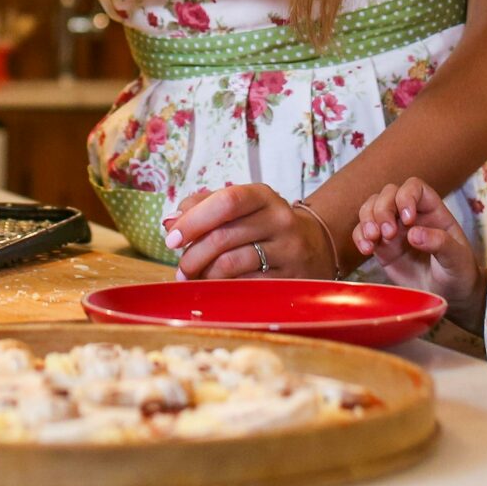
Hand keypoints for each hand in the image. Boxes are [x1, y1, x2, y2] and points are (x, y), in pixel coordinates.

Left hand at [163, 183, 334, 278]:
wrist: (316, 247)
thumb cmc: (265, 225)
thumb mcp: (242, 207)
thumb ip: (204, 207)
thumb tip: (170, 222)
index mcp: (263, 196)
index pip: (226, 201)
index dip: (194, 219)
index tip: (172, 237)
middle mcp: (279, 220)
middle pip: (224, 236)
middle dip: (193, 254)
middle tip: (181, 267)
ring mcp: (288, 251)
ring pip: (232, 264)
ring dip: (204, 274)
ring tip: (193, 278)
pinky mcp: (290, 279)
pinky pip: (246, 286)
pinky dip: (223, 289)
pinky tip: (214, 288)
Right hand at [351, 177, 477, 302]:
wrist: (449, 297)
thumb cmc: (459, 272)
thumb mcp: (457, 258)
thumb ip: (440, 243)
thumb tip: (413, 234)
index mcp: (432, 210)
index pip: (414, 187)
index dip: (406, 196)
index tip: (408, 219)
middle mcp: (410, 215)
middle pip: (388, 194)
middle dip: (382, 210)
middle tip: (387, 233)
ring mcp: (394, 230)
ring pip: (371, 209)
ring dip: (367, 220)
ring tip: (372, 239)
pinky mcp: (381, 247)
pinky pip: (363, 233)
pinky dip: (360, 237)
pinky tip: (366, 249)